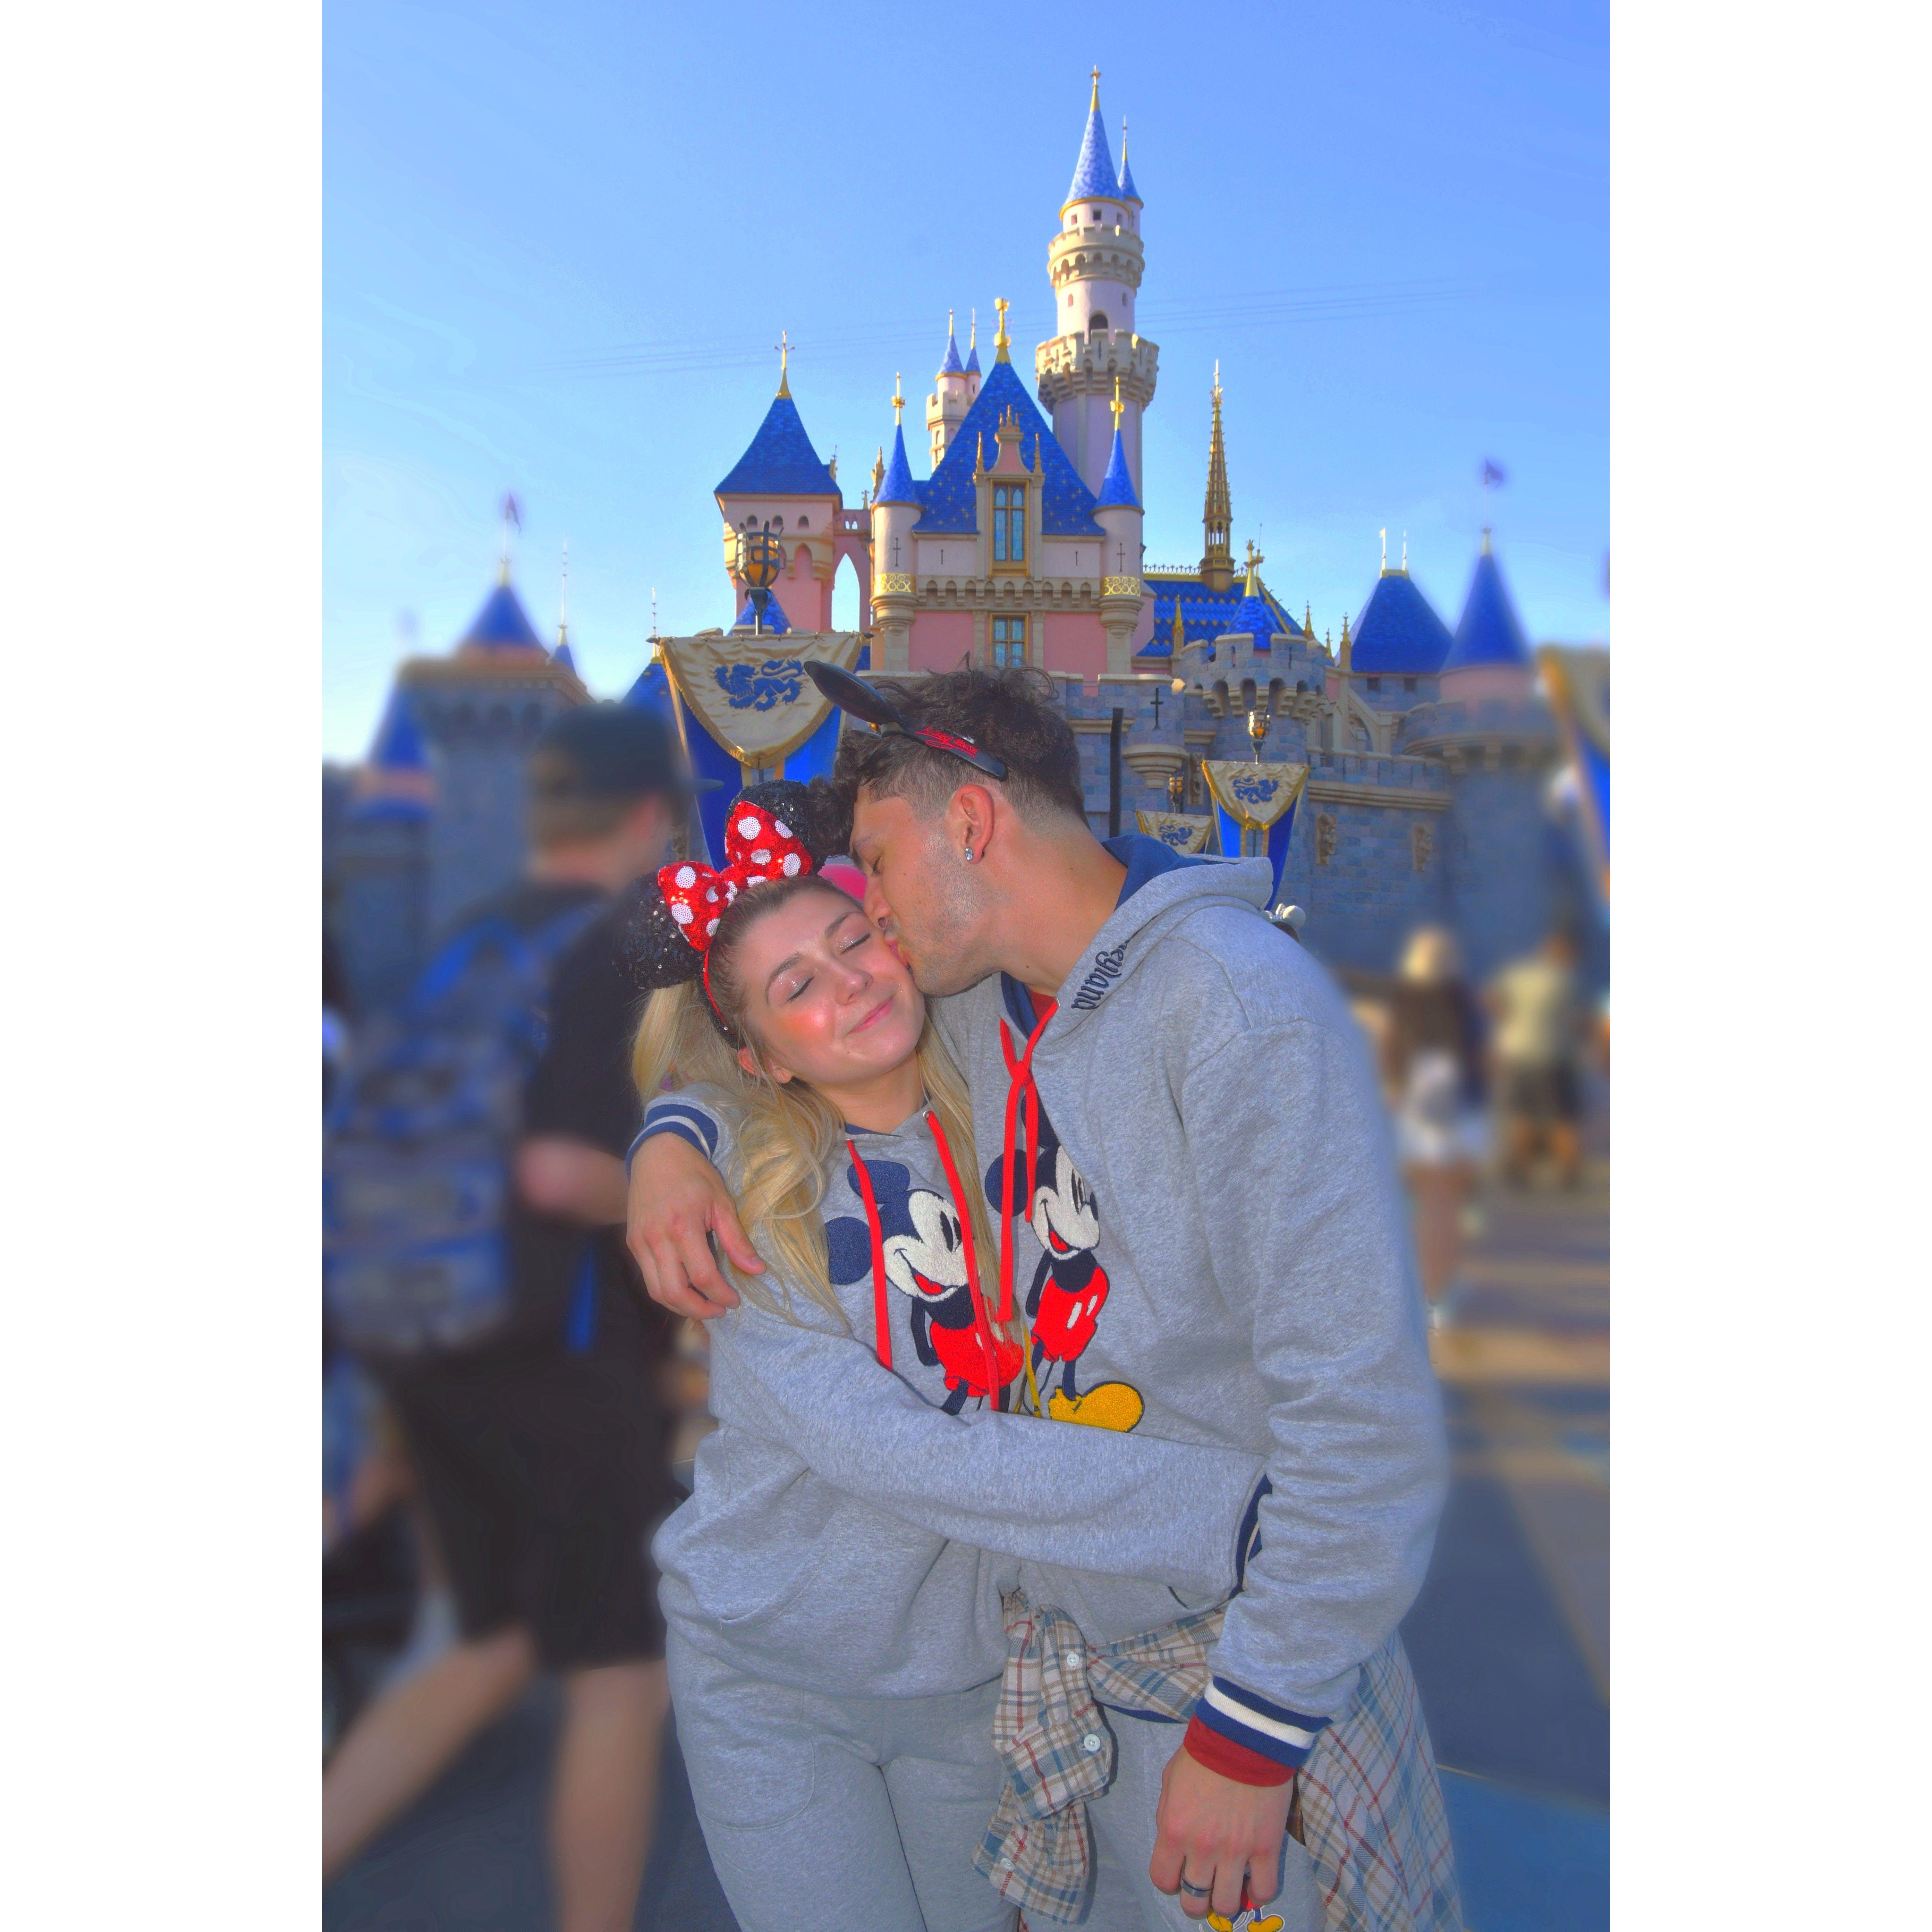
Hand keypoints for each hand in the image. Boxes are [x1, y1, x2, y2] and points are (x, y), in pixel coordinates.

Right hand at [626, 1132, 762, 1321]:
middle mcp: (656, 1238)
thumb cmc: (693, 1174)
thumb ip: (737, 1239)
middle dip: (699, 1309)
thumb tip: (757, 1269)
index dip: (720, 1294)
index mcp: (683, 1226)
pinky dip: (666, 1289)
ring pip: (656, 1291)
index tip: (734, 1300)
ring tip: (703, 1305)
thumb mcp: (721, 1201)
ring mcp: (640, 1242)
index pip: (702, 1275)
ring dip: (680, 1306)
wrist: (656, 1153)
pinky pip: (648, 1277)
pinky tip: (685, 1288)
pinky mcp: (633, 1242)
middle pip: (674, 1292)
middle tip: (719, 1310)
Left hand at [1149, 1742, 1291, 1922]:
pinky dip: (1258, 1894)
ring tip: (1229, 1887)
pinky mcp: (1266, 1848)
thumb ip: (1169, 1816)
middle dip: (1196, 1899)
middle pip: (1194, 1902)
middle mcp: (1202, 1849)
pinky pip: (1264, 1891)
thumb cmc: (1203, 1754)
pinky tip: (1254, 1883)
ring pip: (1226, 1905)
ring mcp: (1236, 1851)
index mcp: (1174, 1831)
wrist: (1243, 1737)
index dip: (1170, 1880)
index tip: (1178, 1873)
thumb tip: (1174, 1843)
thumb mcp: (1170, 1781)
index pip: (1163, 1880)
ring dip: (1225, 1901)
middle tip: (1205, 1885)